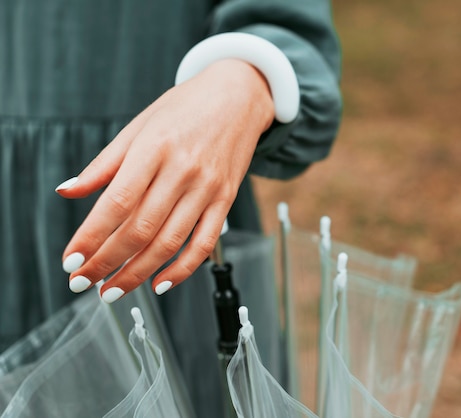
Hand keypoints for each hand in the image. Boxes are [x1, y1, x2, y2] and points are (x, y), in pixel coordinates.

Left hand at [56, 59, 273, 302]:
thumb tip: (67, 192)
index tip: (71, 260)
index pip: (116, 202)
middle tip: (84, 283)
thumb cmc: (185, 108)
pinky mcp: (226, 199)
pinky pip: (204, 243)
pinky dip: (182, 270)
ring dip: (138, 273)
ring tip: (114, 289)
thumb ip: (104, 164)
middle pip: (141, 229)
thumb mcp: (139, 126)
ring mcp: (208, 187)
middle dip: (108, 262)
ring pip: (170, 242)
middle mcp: (183, 170)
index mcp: (154, 148)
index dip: (91, 237)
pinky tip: (160, 283)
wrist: (238, 96)